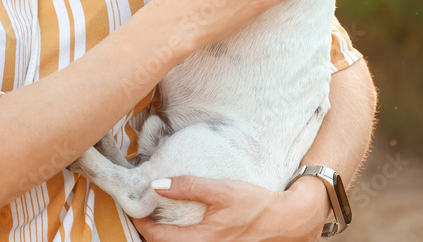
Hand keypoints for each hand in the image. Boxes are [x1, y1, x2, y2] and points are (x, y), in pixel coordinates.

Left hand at [130, 175, 330, 241]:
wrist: (286, 222)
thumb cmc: (256, 205)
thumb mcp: (221, 190)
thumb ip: (189, 187)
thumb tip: (158, 185)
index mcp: (201, 240)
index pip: (157, 237)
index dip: (141, 222)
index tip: (136, 208)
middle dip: (151, 232)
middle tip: (145, 214)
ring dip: (167, 237)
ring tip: (160, 221)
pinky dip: (182, 239)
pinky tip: (183, 229)